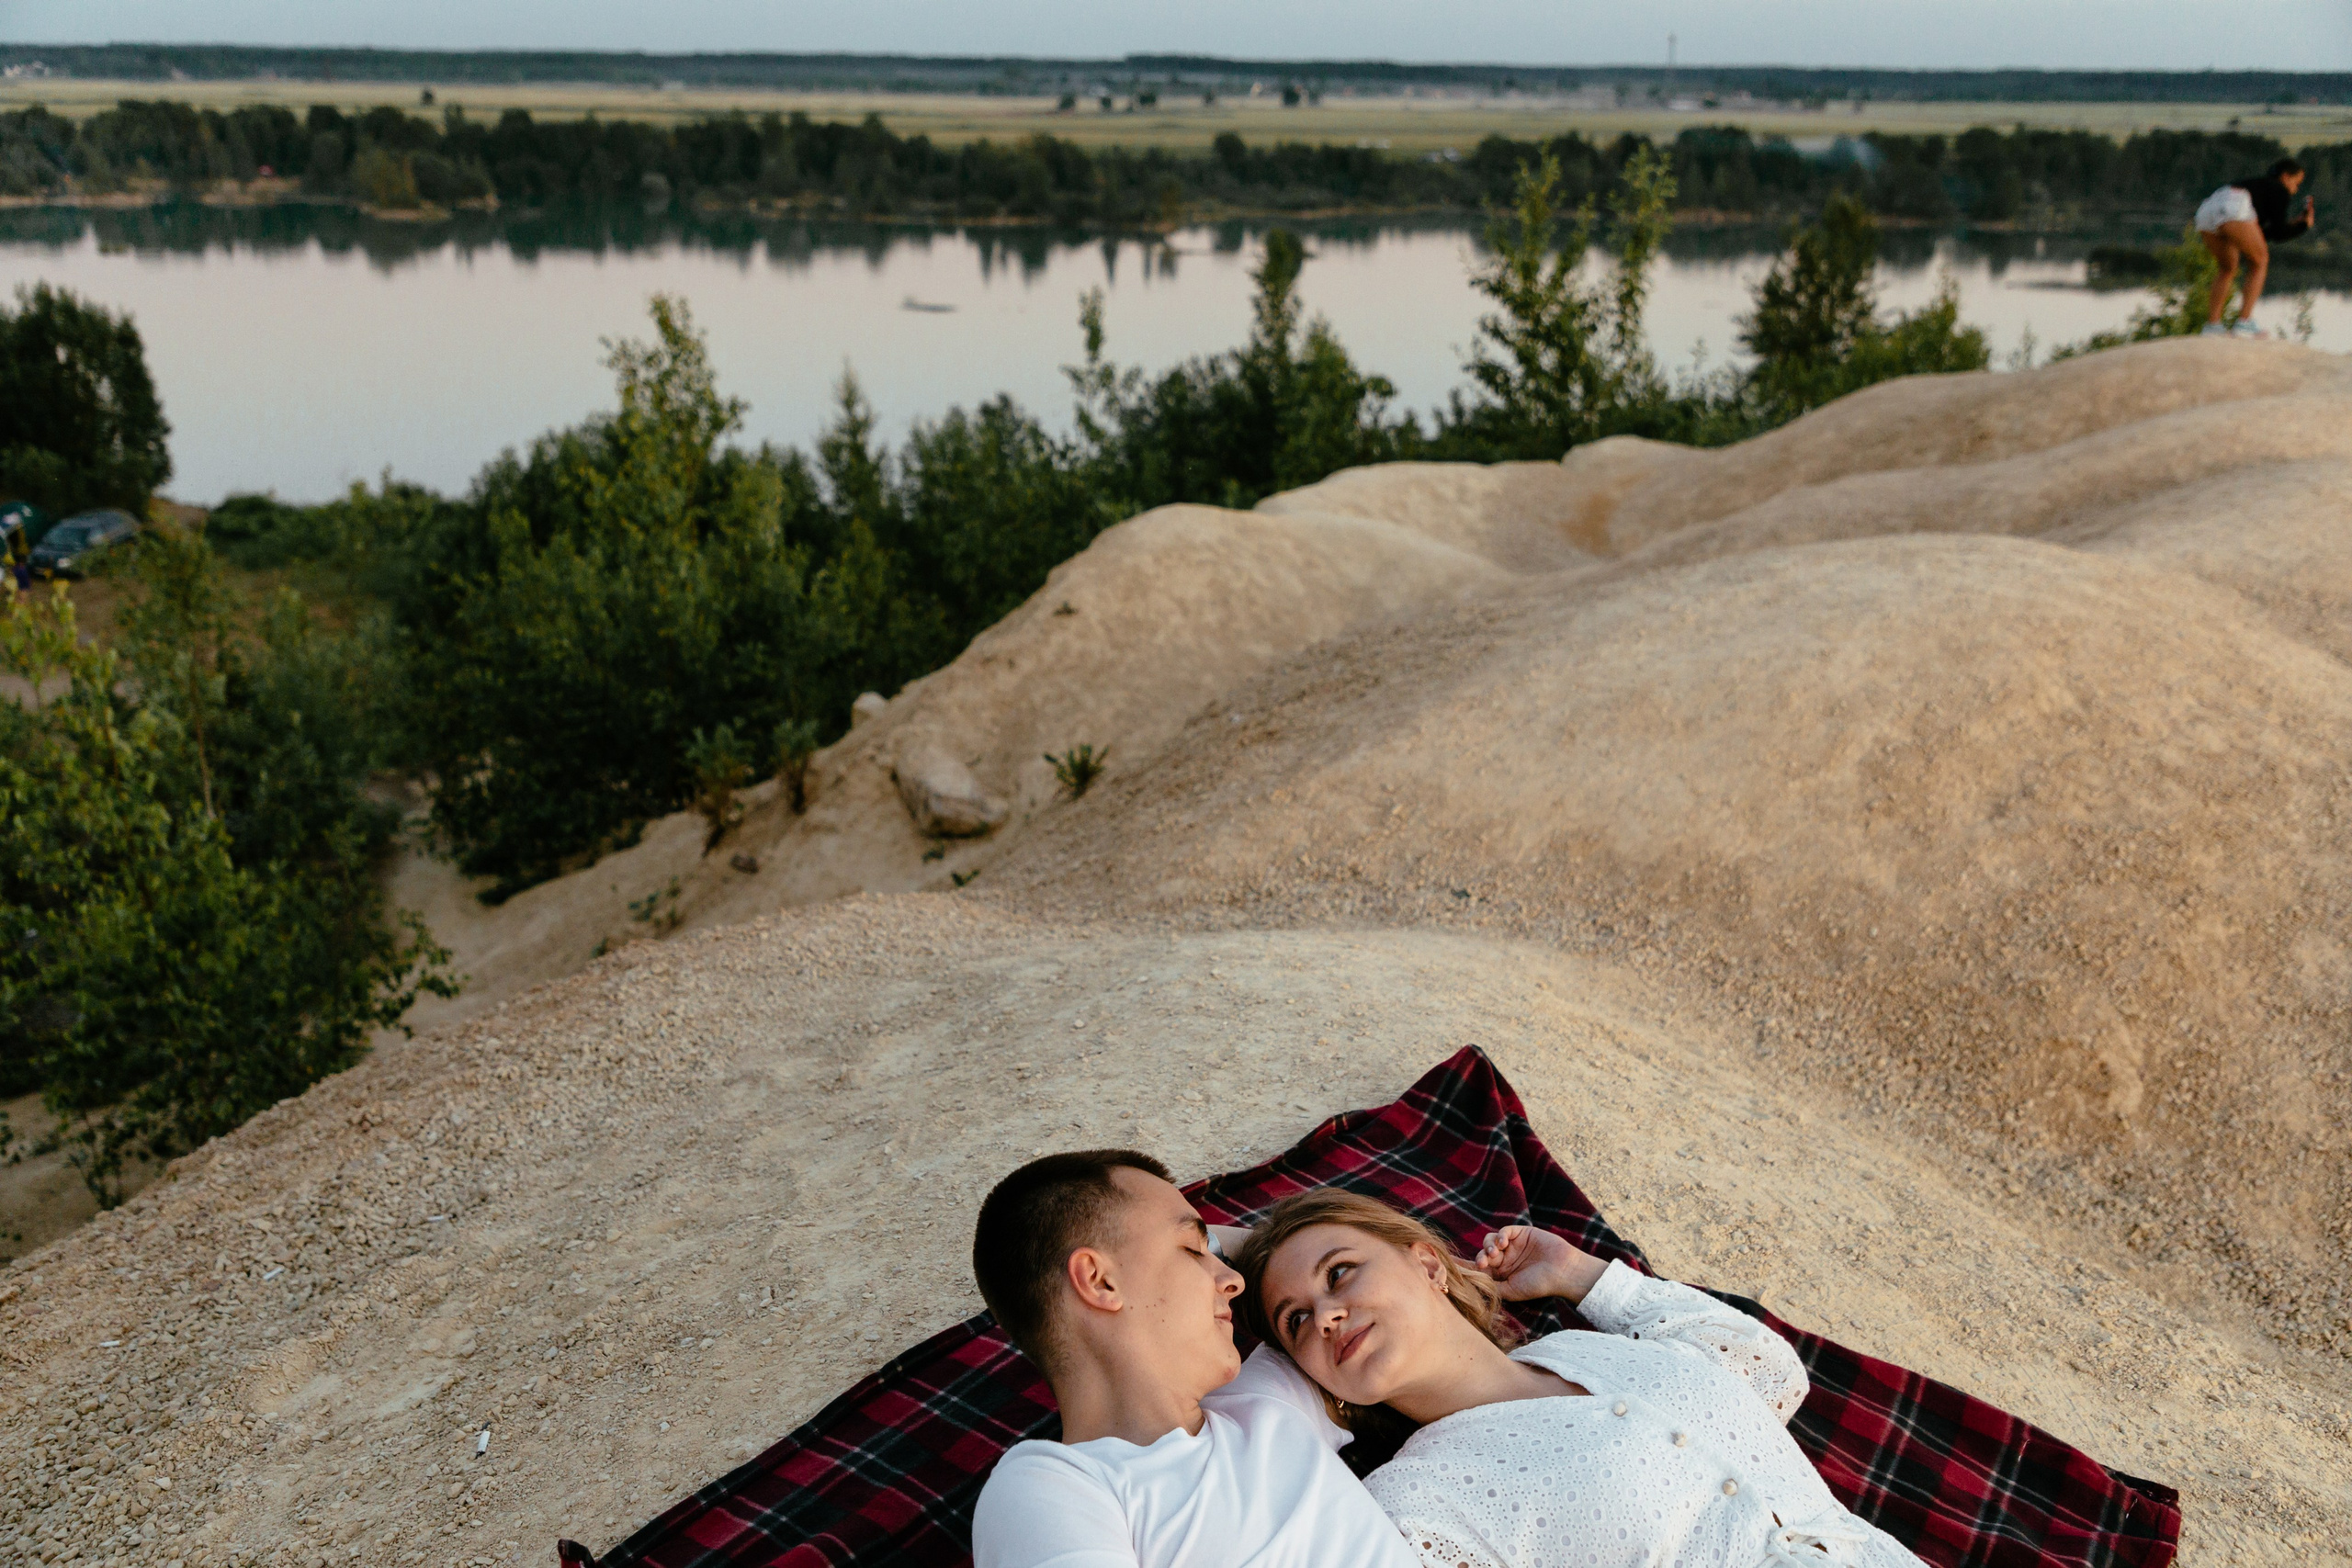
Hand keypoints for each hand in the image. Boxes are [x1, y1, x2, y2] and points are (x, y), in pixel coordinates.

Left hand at [1472, 1225, 1608, 1303]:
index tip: (1448, 1264)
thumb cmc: (1538, 1285)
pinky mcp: (1522, 1233)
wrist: (1562, 1272)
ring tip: (1495, 1254)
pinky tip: (1503, 1243)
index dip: (1464, 1265)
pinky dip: (1500, 1235)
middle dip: (1479, 1258)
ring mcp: (1513, 1246)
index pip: (1478, 1269)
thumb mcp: (1511, 1290)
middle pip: (1482, 1254)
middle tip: (1483, 1263)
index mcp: (1502, 1274)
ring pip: (1489, 1241)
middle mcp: (1505, 1260)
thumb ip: (1491, 1286)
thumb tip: (1469, 1283)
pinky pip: (1504, 1231)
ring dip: (1488, 1246)